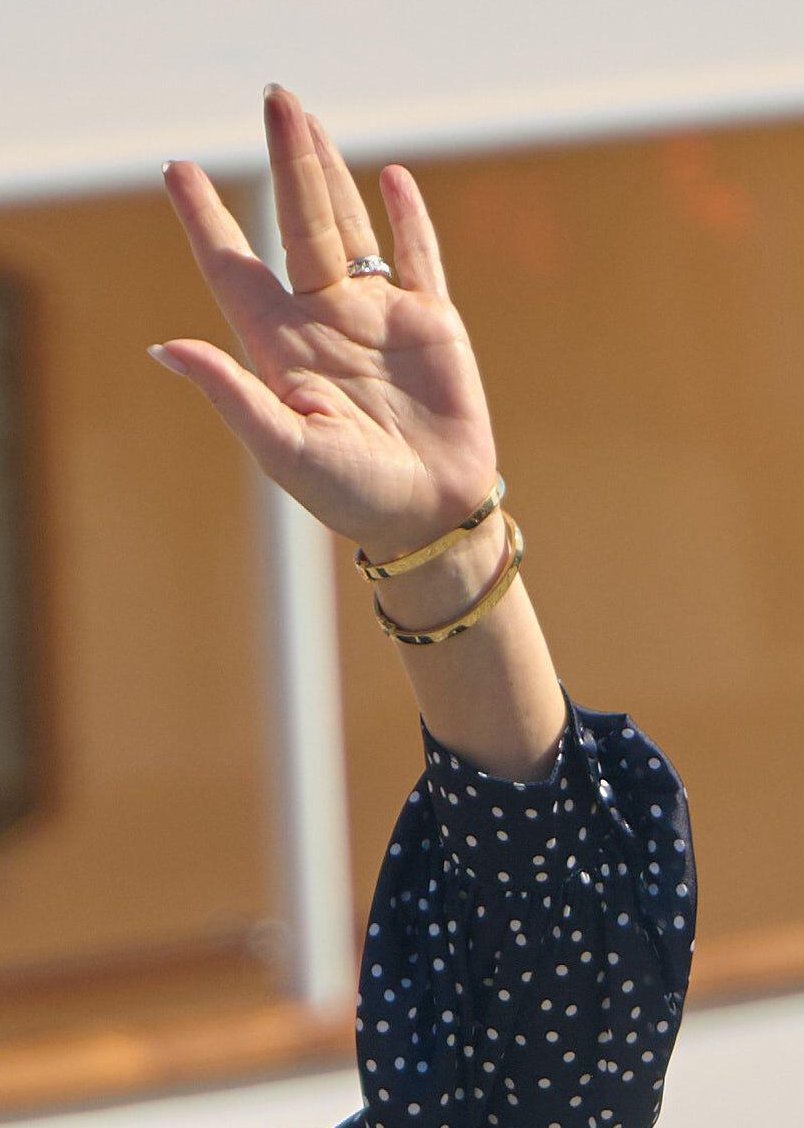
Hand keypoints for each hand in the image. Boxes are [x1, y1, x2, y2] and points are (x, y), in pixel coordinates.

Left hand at [152, 85, 497, 561]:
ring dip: (331, 174)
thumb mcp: (284, 449)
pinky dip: (408, 218)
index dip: (206, 219)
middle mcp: (323, 322)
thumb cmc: (352, 496)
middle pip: (297, 226)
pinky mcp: (431, 323)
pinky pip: (418, 257)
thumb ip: (232, 395)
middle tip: (274, 98)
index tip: (178, 170)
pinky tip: (391, 179)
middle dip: (286, 162)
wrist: (430, 514)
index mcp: (281, 349)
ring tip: (310, 120)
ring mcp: (377, 317)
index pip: (234, 270)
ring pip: (350, 227)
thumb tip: (166, 348)